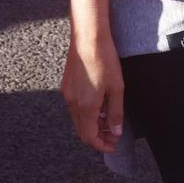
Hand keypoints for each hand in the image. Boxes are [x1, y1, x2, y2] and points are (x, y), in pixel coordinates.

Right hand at [61, 26, 123, 152]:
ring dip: (92, 125)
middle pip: (82, 131)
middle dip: (97, 137)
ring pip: (78, 120)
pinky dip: (86, 113)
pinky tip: (99, 106)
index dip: (102, 145)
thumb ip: (116, 113)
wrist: (88, 37)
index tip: (113, 145)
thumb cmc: (103, 59)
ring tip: (108, 120)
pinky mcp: (67, 85)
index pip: (90, 137)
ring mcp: (67, 93)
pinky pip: (75, 107)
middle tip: (113, 136)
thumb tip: (116, 131)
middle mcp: (72, 103)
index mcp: (85, 107)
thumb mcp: (117, 88)